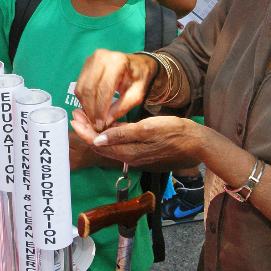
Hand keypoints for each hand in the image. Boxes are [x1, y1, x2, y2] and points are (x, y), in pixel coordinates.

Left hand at [71, 109, 202, 169]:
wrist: (195, 143)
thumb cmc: (174, 131)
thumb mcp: (148, 128)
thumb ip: (122, 135)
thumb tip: (97, 140)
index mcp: (129, 152)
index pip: (98, 144)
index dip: (84, 131)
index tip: (75, 117)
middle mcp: (129, 157)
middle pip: (100, 146)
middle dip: (86, 130)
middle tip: (77, 113)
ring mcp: (135, 155)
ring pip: (108, 146)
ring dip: (96, 132)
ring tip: (87, 117)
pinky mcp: (141, 151)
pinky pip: (119, 145)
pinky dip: (108, 134)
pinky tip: (108, 124)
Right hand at [74, 50, 158, 131]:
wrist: (138, 64)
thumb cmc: (139, 78)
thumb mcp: (137, 94)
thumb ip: (122, 108)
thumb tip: (105, 122)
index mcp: (117, 62)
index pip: (103, 89)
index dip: (100, 109)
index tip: (101, 125)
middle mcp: (101, 57)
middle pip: (89, 89)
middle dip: (91, 110)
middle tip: (95, 125)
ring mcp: (92, 59)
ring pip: (81, 88)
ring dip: (85, 106)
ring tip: (94, 118)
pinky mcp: (86, 65)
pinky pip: (80, 86)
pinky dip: (84, 100)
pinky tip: (92, 108)